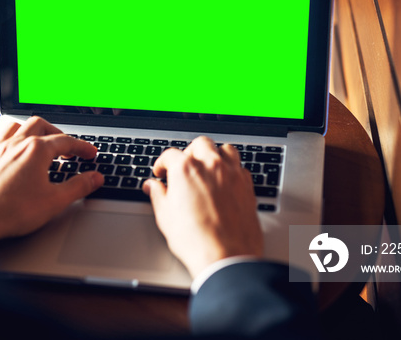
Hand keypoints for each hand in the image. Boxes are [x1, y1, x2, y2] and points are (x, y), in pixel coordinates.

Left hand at [0, 117, 103, 249]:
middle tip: (67, 148)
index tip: (90, 153)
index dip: (82, 147)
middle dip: (57, 133)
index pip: (65, 141)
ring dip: (33, 131)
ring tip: (41, 142)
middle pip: (41, 125)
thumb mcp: (54, 201)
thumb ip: (78, 187)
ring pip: (18, 126)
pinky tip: (13, 149)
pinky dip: (12, 138)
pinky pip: (0, 137)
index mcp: (35, 150)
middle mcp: (16, 143)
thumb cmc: (12, 211)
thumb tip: (95, 178)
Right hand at [142, 136, 263, 277]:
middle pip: (200, 144)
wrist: (225, 256)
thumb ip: (158, 195)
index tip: (161, 172)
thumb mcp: (165, 216)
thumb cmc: (195, 239)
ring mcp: (231, 174)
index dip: (162, 163)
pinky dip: (231, 169)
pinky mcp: (247, 186)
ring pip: (224, 149)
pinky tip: (225, 181)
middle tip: (184, 167)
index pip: (170, 155)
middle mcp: (210, 165)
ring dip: (214, 154)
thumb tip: (153, 186)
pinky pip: (240, 167)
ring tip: (207, 168)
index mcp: (185, 169)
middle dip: (189, 152)